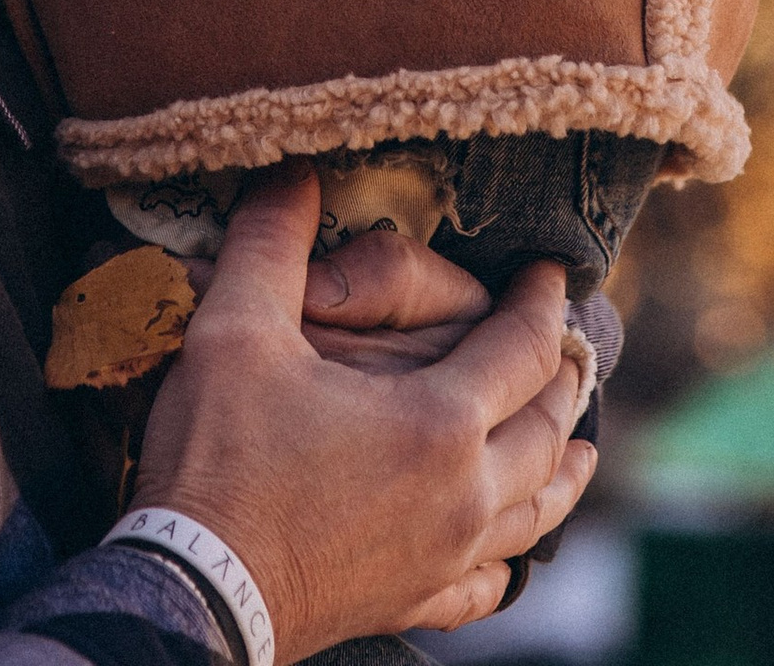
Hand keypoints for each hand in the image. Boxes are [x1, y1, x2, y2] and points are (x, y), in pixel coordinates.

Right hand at [133, 170, 595, 657]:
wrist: (194, 588)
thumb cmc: (219, 456)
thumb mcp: (235, 327)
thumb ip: (272, 240)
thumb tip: (294, 170)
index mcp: (438, 423)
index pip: (521, 349)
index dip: (541, 303)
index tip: (551, 272)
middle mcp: (463, 496)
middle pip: (543, 431)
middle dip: (560, 382)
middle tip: (568, 348)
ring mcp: (443, 558)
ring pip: (532, 513)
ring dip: (560, 472)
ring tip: (579, 449)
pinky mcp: (413, 602)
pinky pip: (487, 585)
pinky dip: (510, 560)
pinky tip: (507, 555)